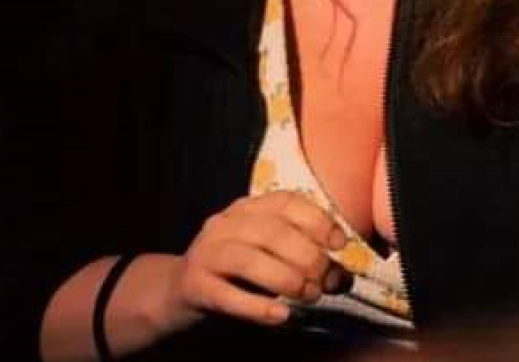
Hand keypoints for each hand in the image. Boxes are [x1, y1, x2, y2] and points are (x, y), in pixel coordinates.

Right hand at [162, 191, 349, 327]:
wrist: (177, 291)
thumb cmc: (235, 271)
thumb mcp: (265, 252)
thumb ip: (300, 254)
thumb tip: (341, 275)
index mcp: (247, 208)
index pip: (286, 202)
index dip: (318, 221)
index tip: (339, 245)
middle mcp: (225, 224)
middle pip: (272, 232)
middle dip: (308, 258)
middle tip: (327, 282)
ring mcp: (206, 253)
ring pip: (249, 260)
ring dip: (286, 280)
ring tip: (309, 297)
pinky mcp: (194, 286)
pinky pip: (227, 296)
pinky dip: (257, 307)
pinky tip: (280, 316)